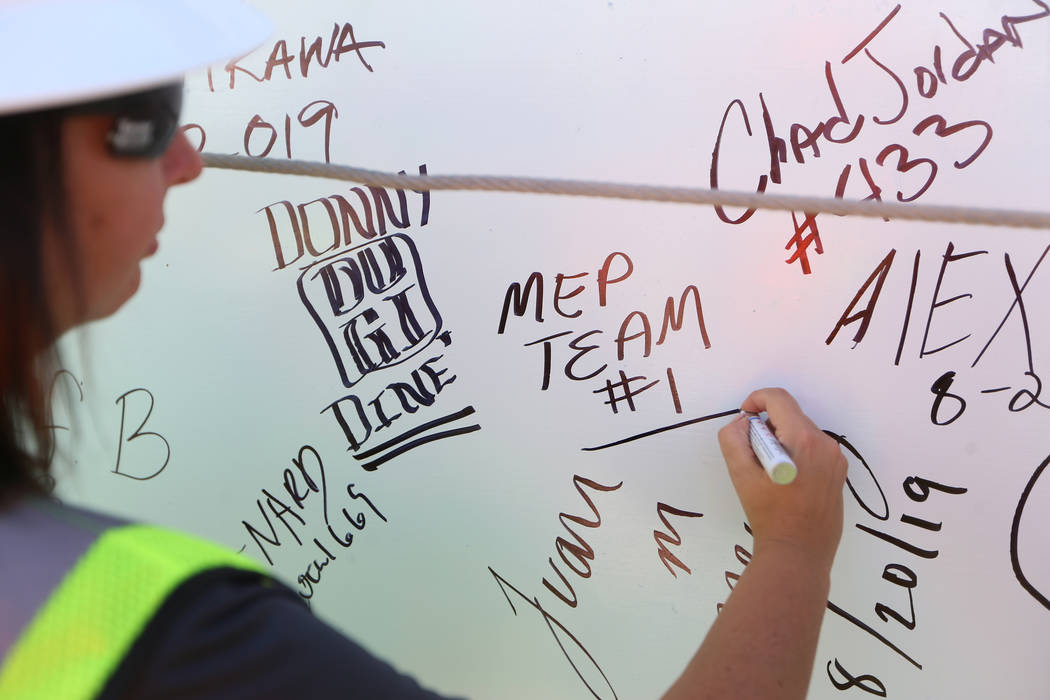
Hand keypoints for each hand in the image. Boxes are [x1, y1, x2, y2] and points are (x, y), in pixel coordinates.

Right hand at [717, 387, 846, 570]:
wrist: (798, 554)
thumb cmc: (769, 515)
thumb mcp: (741, 475)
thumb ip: (734, 439)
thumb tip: (744, 422)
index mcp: (803, 439)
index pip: (779, 399)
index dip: (756, 400)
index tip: (744, 418)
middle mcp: (826, 444)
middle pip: (791, 415)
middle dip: (768, 426)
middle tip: (752, 454)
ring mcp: (836, 459)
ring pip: (802, 431)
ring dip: (781, 439)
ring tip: (768, 471)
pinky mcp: (839, 473)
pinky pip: (813, 448)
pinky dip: (795, 452)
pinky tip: (786, 480)